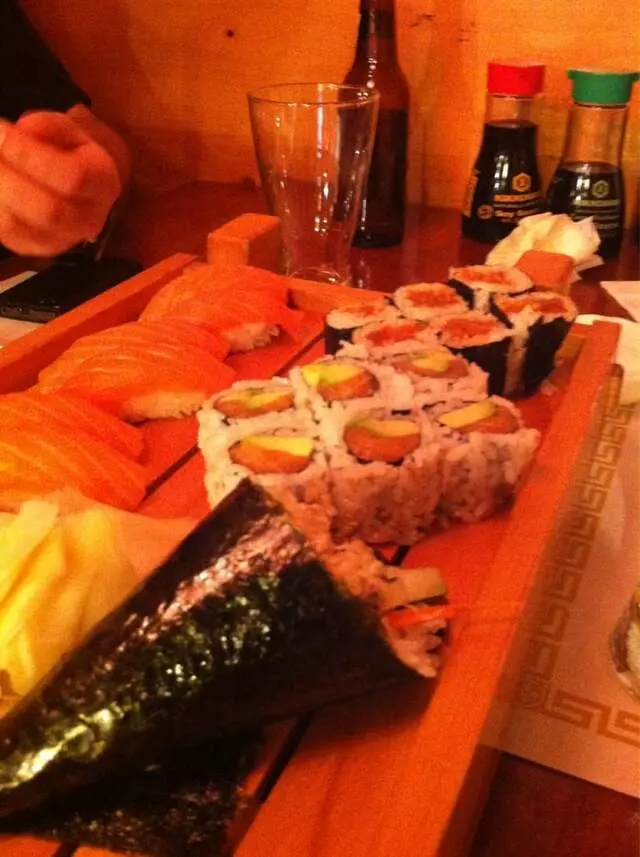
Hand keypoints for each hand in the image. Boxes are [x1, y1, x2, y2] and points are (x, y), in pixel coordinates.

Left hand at [0, 111, 121, 256]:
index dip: (30, 155)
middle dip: (7, 176)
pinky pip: (4, 234)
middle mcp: (89, 219)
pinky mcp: (37, 249)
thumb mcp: (66, 130)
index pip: (72, 177)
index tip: (2, 132)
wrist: (78, 189)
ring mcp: (64, 240)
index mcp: (103, 183)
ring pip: (18, 225)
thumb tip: (21, 134)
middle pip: (47, 210)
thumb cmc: (71, 154)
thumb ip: (47, 126)